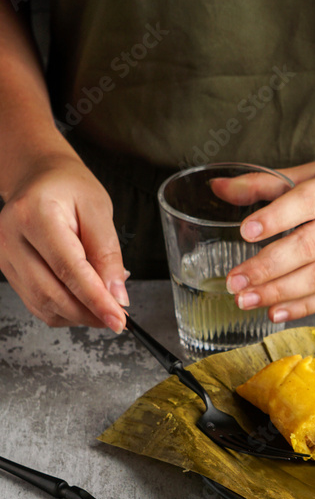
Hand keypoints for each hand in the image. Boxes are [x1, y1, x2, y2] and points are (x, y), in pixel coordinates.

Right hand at [0, 152, 128, 330]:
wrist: (40, 179)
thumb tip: (116, 295)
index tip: (118, 320)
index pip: (68, 269)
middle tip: (117, 317)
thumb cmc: (69, 189)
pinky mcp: (8, 270)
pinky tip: (83, 303)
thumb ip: (108, 253)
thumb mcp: (99, 210)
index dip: (96, 300)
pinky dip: (64, 311)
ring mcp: (5, 256)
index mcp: (34, 214)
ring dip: (78, 315)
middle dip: (89, 312)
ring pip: (44, 304)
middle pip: (52, 293)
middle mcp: (11, 237)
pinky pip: (37, 304)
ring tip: (104, 308)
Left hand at [214, 151, 314, 321]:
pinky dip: (303, 307)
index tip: (245, 231)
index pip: (306, 203)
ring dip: (279, 292)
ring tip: (245, 299)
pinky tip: (275, 311)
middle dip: (268, 267)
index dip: (275, 218)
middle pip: (309, 248)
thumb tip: (218, 188)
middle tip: (235, 281)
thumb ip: (269, 182)